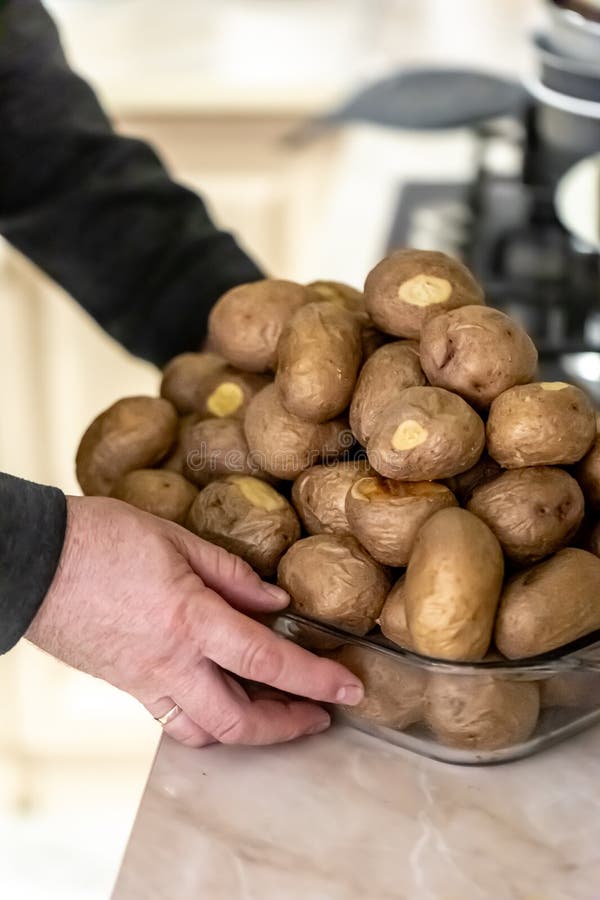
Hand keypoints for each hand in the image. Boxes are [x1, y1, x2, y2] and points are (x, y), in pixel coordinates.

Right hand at [27, 496, 363, 746]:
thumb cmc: (100, 540)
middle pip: (239, 721)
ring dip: (249, 731)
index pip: (268, 661)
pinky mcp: (126, 685)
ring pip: (205, 733)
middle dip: (287, 727)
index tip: (348, 690)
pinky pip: (173, 719)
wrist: (33, 562)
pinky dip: (208, 720)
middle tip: (318, 715)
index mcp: (191, 620)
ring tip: (276, 711)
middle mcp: (170, 662)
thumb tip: (274, 599)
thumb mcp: (176, 539)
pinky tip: (223, 694)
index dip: (315, 680)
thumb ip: (231, 573)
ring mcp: (145, 681)